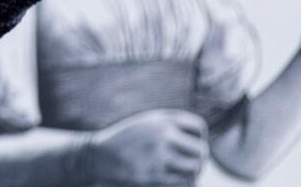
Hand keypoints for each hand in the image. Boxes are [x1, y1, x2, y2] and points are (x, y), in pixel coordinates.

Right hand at [83, 109, 209, 184]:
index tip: (188, 143)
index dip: (198, 137)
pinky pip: (184, 182)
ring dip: (192, 172)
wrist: (97, 157)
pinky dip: (183, 182)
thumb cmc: (125, 141)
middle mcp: (162, 135)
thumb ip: (171, 127)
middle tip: (190, 162)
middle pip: (200, 150)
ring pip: (194, 168)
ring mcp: (158, 156)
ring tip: (183, 172)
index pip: (198, 127)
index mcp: (161, 119)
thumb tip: (202, 144)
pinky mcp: (155, 176)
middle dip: (198, 158)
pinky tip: (173, 179)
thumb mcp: (146, 124)